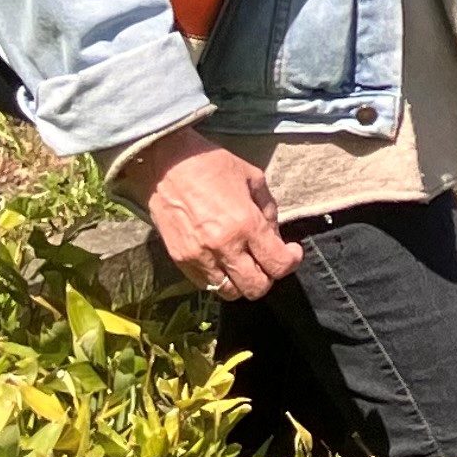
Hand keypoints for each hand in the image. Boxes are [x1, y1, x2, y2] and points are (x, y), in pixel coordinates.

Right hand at [113, 130, 302, 301]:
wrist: (165, 164)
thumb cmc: (211, 165)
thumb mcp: (253, 178)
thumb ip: (268, 210)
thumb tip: (275, 236)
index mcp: (246, 224)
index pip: (278, 264)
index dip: (291, 261)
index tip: (292, 251)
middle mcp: (223, 247)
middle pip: (256, 288)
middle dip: (269, 277)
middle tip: (269, 260)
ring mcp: (199, 257)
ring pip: (230, 292)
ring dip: (242, 282)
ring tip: (245, 263)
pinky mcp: (180, 260)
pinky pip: (206, 284)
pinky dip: (219, 278)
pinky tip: (223, 261)